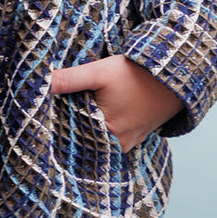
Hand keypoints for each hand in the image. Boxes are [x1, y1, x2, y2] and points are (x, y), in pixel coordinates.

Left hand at [50, 55, 182, 151]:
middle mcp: (119, 145)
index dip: (58, 124)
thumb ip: (69, 79)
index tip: (46, 114)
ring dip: (89, 126)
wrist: (174, 74)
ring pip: (100, 137)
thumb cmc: (136, 74)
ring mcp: (130, 141)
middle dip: (72, 126)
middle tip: (56, 111)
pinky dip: (104, 126)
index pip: (72, 135)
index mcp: (107, 134)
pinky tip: (96, 113)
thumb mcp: (99, 72)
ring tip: (74, 110)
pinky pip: (114, 135)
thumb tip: (42, 83)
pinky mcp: (138, 135)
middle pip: (86, 138)